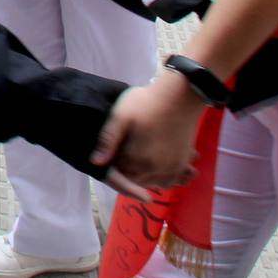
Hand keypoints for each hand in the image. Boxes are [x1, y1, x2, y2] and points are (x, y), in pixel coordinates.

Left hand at [91, 76, 203, 190]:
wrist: (181, 94)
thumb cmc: (147, 102)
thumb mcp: (121, 116)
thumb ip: (108, 140)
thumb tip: (95, 162)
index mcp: (139, 160)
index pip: (121, 175)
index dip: (114, 164)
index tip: (114, 150)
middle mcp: (157, 170)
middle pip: (137, 180)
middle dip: (129, 171)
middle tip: (126, 149)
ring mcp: (173, 168)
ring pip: (154, 183)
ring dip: (145, 176)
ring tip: (140, 157)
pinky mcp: (183, 162)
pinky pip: (171, 180)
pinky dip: (163, 178)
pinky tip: (156, 165)